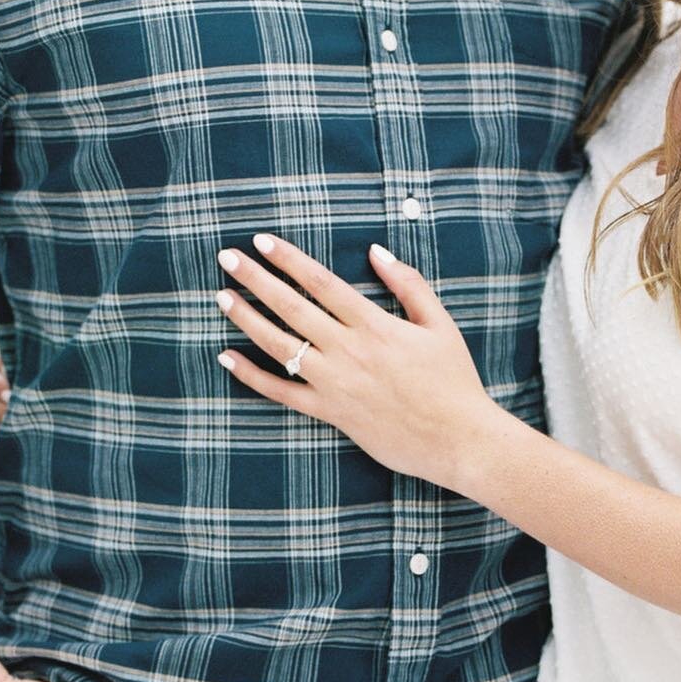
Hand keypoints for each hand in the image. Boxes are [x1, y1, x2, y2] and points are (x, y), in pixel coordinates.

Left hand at [214, 234, 503, 491]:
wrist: (459, 440)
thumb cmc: (454, 381)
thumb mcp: (439, 324)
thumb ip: (408, 284)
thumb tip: (376, 251)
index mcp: (375, 325)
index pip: (321, 283)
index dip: (289, 259)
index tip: (262, 241)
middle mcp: (349, 351)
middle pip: (291, 308)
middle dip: (256, 280)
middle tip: (227, 258)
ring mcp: (336, 383)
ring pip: (280, 346)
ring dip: (246, 320)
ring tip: (221, 298)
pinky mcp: (331, 413)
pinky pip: (282, 393)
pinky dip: (252, 376)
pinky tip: (227, 358)